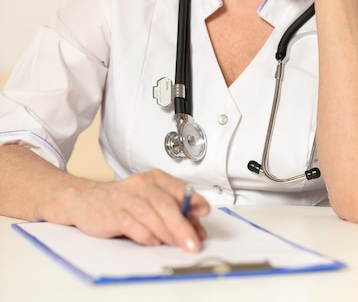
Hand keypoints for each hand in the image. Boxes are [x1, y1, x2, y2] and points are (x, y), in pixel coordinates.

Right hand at [60, 169, 209, 251]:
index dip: (194, 201)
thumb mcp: (151, 201)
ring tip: (176, 245)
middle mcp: (142, 185)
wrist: (87, 200)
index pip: (179, 188)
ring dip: (167, 232)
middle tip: (193, 242)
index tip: (205, 213)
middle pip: (166, 203)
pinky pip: (132, 224)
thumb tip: (197, 228)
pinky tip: (152, 242)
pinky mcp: (113, 212)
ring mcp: (126, 198)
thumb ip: (174, 212)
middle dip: (182, 225)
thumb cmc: (123, 202)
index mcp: (155, 179)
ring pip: (151, 214)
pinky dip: (145, 235)